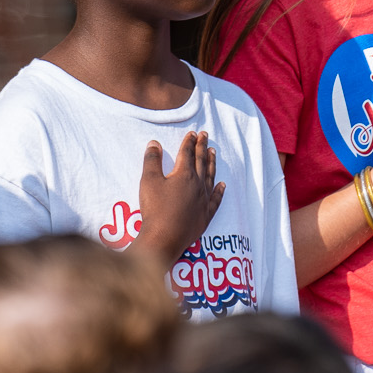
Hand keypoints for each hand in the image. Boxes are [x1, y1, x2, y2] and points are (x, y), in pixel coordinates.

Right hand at [131, 131, 223, 270]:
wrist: (163, 239)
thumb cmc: (155, 209)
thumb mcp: (149, 181)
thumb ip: (152, 160)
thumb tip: (154, 143)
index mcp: (184, 175)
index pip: (187, 153)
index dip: (189, 142)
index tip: (193, 133)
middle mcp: (198, 185)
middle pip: (201, 162)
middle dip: (202, 147)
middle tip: (205, 135)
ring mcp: (203, 201)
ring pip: (211, 177)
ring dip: (212, 164)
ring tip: (213, 153)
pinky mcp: (205, 216)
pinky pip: (216, 200)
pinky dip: (220, 191)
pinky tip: (223, 185)